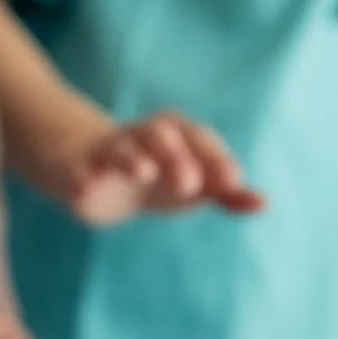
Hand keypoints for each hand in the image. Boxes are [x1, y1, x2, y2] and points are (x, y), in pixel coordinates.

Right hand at [41, 110, 264, 226]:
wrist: (84, 165)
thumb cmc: (149, 173)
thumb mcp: (188, 181)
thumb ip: (223, 192)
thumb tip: (263, 203)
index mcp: (173, 136)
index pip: (198, 139)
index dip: (216, 158)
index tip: (233, 183)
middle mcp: (140, 139)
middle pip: (160, 135)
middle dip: (176, 156)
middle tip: (190, 185)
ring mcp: (106, 153)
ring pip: (120, 147)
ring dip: (132, 157)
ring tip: (143, 172)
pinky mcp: (74, 172)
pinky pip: (77, 171)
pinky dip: (82, 177)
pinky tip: (87, 188)